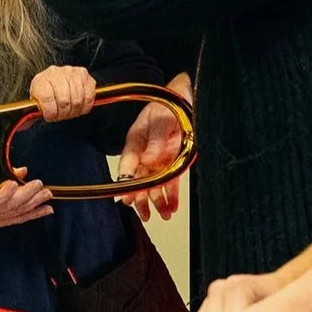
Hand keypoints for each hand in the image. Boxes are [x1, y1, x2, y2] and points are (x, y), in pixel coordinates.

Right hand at [0, 177, 52, 227]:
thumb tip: (23, 171)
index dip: (4, 193)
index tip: (13, 183)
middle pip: (10, 205)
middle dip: (27, 195)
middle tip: (39, 186)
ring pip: (18, 212)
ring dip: (35, 204)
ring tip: (47, 195)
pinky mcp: (2, 221)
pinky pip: (20, 218)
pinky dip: (35, 214)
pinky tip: (47, 210)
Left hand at [28, 64, 94, 121]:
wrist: (52, 81)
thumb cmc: (45, 93)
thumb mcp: (36, 101)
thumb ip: (35, 110)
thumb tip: (31, 120)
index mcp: (41, 80)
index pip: (47, 98)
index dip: (50, 112)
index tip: (50, 116)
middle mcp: (56, 73)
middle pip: (64, 100)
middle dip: (63, 113)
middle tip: (60, 116)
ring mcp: (71, 73)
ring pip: (77, 100)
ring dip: (74, 111)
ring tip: (69, 112)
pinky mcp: (84, 75)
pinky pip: (88, 96)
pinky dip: (85, 106)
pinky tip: (79, 107)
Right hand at [117, 93, 185, 221]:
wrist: (185, 96)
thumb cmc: (166, 104)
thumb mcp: (160, 119)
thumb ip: (155, 140)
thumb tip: (149, 160)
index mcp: (135, 142)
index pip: (128, 166)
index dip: (126, 183)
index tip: (127, 198)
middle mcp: (146, 153)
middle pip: (140, 180)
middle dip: (142, 198)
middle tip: (144, 213)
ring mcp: (160, 159)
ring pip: (156, 184)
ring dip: (157, 201)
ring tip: (163, 215)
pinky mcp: (174, 161)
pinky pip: (171, 181)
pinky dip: (172, 195)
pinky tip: (172, 207)